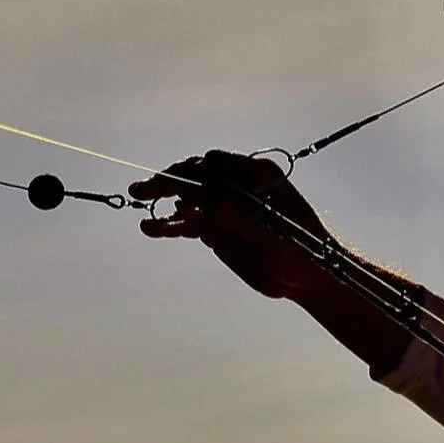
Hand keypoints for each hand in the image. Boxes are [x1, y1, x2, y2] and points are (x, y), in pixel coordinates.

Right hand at [129, 150, 334, 300]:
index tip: (192, 178)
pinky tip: (149, 228)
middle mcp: (236, 186)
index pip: (222, 164)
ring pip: (187, 197)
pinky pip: (186, 223)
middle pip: (198, 176)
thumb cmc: (304, 252)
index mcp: (259, 175)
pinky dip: (168, 225)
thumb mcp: (276, 238)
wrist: (305, 278)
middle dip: (172, 179)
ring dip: (162, 197)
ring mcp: (223, 207)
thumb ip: (245, 220)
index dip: (203, 168)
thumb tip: (216, 202)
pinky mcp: (214, 228)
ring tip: (137, 198)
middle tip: (146, 187)